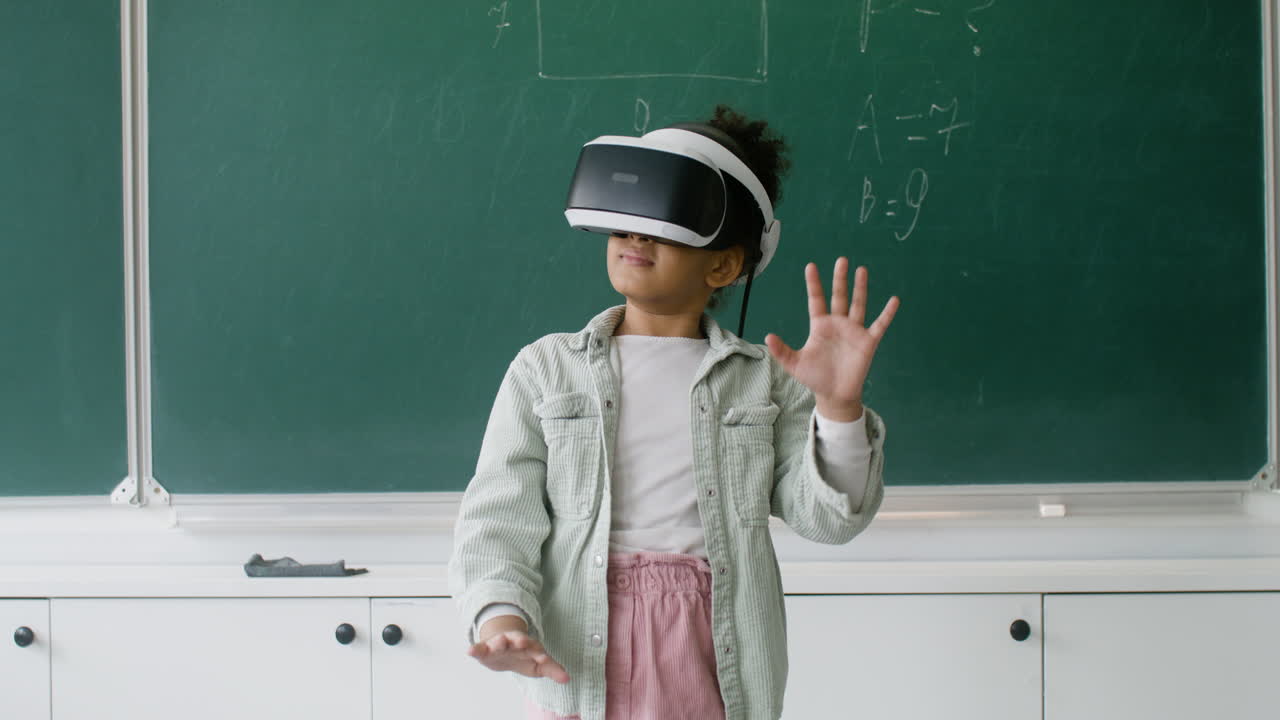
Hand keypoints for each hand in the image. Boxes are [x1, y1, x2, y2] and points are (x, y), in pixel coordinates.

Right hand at [467, 617, 570, 683]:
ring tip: (497, 644)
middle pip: (517, 639)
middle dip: (520, 640)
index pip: (536, 648)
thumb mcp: (538, 663)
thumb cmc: (523, 656)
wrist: (502, 647)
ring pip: (498, 641)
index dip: (539, 653)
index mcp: (528, 645)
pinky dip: (475, 649)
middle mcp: (513, 641)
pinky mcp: (485, 649)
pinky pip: (479, 648)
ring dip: (498, 642)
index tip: (544, 657)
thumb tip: (567, 679)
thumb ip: (552, 669)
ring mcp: (499, 643)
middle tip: (523, 641)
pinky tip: (469, 651)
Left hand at [765, 258, 899, 420]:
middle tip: (842, 260)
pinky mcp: (868, 341)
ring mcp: (854, 331)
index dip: (813, 284)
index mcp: (820, 326)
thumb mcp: (794, 364)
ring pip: (858, 304)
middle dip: (840, 279)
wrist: (834, 394)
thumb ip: (782, 351)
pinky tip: (894, 300)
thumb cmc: (815, 377)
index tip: (811, 266)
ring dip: (860, 288)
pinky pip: (880, 325)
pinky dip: (887, 313)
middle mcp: (838, 324)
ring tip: (862, 270)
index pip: (816, 300)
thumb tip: (767, 337)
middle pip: (839, 296)